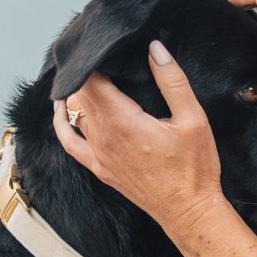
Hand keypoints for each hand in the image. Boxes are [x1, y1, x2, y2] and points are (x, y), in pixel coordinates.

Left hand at [52, 38, 225, 239]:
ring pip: (74, 114)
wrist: (188, 210)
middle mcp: (103, 137)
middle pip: (80, 94)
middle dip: (87, 72)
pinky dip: (62, 123)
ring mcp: (97, 155)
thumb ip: (172, 80)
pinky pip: (69, 142)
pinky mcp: (99, 168)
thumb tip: (155, 48)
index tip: (106, 46)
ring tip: (87, 74)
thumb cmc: (194, 168)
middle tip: (101, 54)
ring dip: (78, 93)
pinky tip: (63, 109)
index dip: (94, 59)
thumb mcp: (193, 118)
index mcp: (123, 121)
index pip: (92, 80)